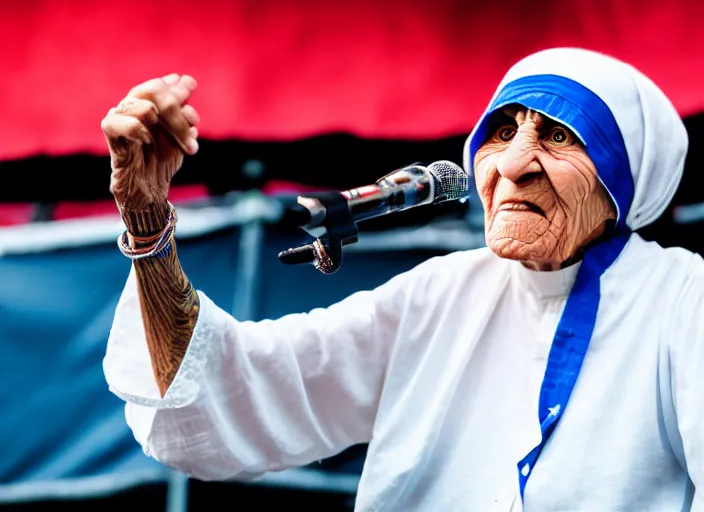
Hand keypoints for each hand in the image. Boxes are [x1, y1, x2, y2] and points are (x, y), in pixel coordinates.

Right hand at [101, 73, 199, 209]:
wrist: (149, 190)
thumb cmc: (162, 162)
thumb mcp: (180, 135)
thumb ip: (183, 112)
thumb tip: (187, 81)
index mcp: (145, 104)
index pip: (159, 85)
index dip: (176, 86)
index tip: (191, 84)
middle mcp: (130, 107)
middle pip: (154, 91)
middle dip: (179, 107)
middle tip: (195, 123)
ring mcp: (119, 118)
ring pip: (145, 107)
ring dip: (171, 125)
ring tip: (181, 144)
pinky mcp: (110, 134)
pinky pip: (124, 122)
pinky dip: (142, 131)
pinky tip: (149, 142)